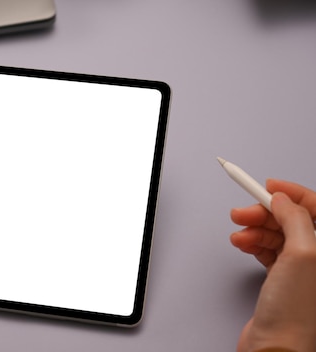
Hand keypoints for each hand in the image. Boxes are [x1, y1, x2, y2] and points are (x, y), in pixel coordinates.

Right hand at [230, 179, 315, 350]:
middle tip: (242, 212)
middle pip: (292, 220)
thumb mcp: (302, 254)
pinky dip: (253, 243)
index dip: (292, 194)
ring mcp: (302, 268)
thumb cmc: (296, 312)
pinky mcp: (283, 278)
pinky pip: (268, 250)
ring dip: (255, 229)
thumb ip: (295, 219)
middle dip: (265, 213)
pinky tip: (242, 244)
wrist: (276, 345)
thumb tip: (283, 200)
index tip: (268, 186)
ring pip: (277, 234)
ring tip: (239, 233)